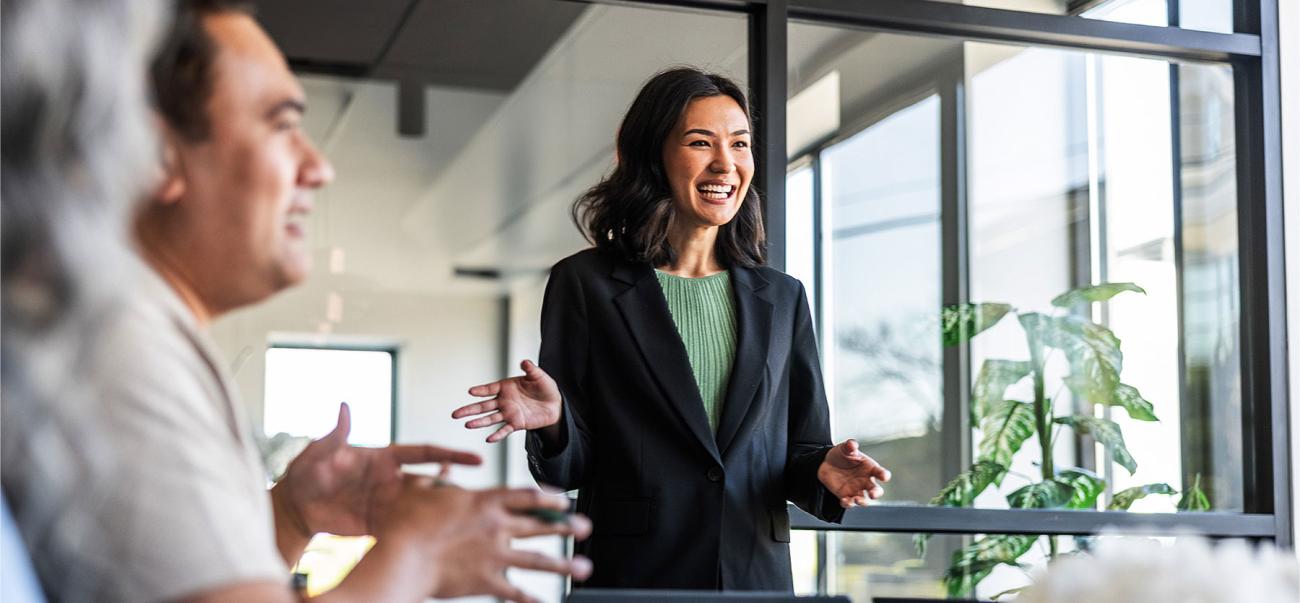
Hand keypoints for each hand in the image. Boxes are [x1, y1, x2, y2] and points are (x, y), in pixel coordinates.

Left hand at [272, 403, 482, 537]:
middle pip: (431, 480)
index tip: (476, 458)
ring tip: (461, 516)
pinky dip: (421, 530)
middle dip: (453, 486)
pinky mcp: (379, 524)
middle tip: (472, 496)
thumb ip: (336, 435)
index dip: (450, 454)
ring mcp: (387, 503)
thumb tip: (344, 407)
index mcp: (384, 459)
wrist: (295, 508)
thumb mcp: (319, 453)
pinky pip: (405, 527)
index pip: (424, 453)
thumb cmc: (306, 473)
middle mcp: (391, 480)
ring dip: (440, 509)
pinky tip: (435, 536)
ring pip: (422, 505)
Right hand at [377, 478, 593, 602]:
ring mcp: (494, 555)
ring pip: (538, 560)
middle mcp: (496, 527)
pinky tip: (547, 602)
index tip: (564, 501)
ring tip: (585, 568)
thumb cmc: (404, 523)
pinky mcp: (486, 581)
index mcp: (484, 502)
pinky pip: (515, 592)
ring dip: (563, 565)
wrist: (402, 559)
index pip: (526, 496)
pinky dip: (532, 599)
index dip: (549, 498)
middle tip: (585, 527)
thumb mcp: (420, 490)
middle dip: (566, 526)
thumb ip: (438, 479)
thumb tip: (444, 468)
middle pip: (540, 525)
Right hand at [452, 360, 561, 442]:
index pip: (490, 389)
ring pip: (490, 418)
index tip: (471, 391)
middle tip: (455, 414)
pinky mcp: (516, 424)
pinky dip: (497, 435)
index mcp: (506, 387)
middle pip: (483, 406)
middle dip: (469, 409)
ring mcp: (508, 413)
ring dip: (479, 422)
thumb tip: (524, 362)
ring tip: (467, 425)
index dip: (481, 390)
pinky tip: (489, 438)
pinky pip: (505, 430)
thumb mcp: (538, 376)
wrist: (555, 404)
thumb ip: (531, 369)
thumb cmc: (545, 387)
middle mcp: (504, 401)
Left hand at [817, 439, 891, 507]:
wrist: (826, 462)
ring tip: (857, 499)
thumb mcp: (845, 448)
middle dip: (876, 493)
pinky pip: (849, 503)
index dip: (884, 475)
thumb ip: (849, 446)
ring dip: (862, 501)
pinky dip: (848, 503)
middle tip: (873, 494)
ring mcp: (856, 490)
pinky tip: (844, 500)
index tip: (884, 477)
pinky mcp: (845, 496)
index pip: (881, 473)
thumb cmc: (841, 454)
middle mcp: (866, 481)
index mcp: (870, 468)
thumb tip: (852, 444)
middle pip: (876, 490)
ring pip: (864, 500)